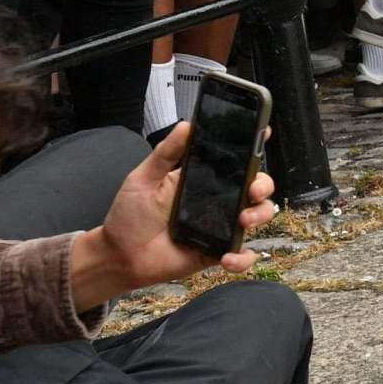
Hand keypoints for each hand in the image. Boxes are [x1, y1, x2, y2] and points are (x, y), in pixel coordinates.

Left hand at [68, 123, 276, 311]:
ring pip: (258, 216)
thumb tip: (186, 125)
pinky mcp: (217, 252)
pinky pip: (242, 255)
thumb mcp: (143, 178)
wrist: (119, 256)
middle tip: (252, 189)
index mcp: (204, 179)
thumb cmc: (130, 215)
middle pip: (256, 186)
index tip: (262, 133)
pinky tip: (227, 258)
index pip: (235, 159)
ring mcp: (221, 226)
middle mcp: (219, 200)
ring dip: (259, 216)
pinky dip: (243, 258)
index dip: (254, 146)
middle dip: (263, 184)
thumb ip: (165, 153)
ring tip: (243, 221)